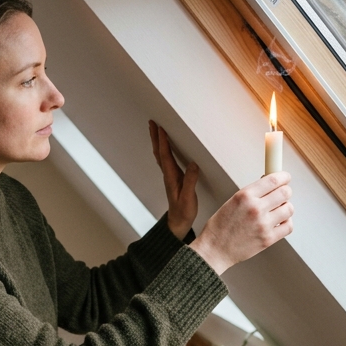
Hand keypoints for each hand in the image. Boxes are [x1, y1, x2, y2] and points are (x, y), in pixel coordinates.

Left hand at [149, 121, 198, 239]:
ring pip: (161, 155)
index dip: (163, 141)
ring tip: (156, 129)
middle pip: (159, 152)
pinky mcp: (173, 178)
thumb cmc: (183, 212)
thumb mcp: (188, 198)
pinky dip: (164, 149)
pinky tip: (166, 146)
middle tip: (152, 122)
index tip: (160, 128)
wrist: (177, 223)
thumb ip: (190, 182)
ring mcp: (170, 176)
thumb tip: (193, 164)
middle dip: (156, 137)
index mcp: (171, 177)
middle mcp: (168, 174)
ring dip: (158, 141)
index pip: (165, 155)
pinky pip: (166, 159)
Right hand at [190, 172, 293, 274]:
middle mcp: (255, 208)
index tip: (285, 178)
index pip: (273, 180)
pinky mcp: (268, 239)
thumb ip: (252, 193)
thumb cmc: (220, 227)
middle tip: (282, 194)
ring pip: (289, 209)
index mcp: (244, 196)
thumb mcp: (232, 201)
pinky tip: (278, 222)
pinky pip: (288, 226)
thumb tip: (270, 185)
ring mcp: (263, 224)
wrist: (214, 250)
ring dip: (285, 208)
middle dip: (285, 192)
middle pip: (285, 193)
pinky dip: (286, 223)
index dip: (283, 177)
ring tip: (277, 211)